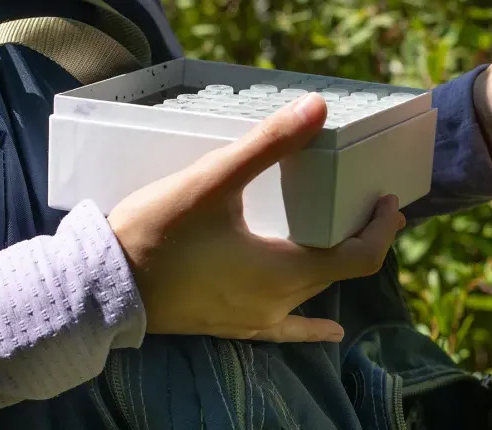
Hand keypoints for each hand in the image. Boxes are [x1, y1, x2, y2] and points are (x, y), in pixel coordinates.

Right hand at [106, 94, 404, 342]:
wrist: (102, 287)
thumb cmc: (156, 233)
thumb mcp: (214, 181)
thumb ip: (268, 145)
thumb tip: (316, 108)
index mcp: (286, 270)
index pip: (359, 257)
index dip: (380, 229)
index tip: (388, 202)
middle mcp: (279, 302)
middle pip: (339, 272)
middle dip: (361, 239)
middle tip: (371, 208)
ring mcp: (256, 319)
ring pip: (314, 294)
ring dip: (337, 267)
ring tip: (348, 240)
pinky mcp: (232, 326)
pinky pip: (286, 330)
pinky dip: (312, 326)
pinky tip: (330, 332)